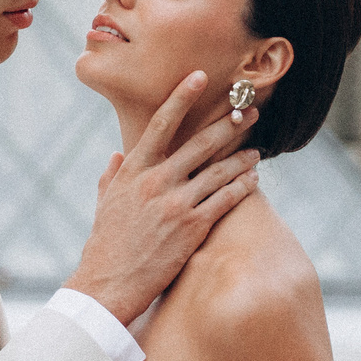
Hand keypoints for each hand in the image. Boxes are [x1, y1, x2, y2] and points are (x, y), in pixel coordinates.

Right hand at [64, 72, 260, 324]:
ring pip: (219, 171)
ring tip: (257, 150)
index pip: (161, 123)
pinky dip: (242, 187)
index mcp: (133, 170)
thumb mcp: (103, 203)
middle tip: (248, 111)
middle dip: (229, 125)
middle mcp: (156, 181)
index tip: (200, 77)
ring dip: (242, 158)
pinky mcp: (192, 227)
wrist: (107, 283)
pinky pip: (225, 200)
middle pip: (200, 144)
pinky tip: (253, 180)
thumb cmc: (104, 244)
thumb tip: (117, 156)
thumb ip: (112, 176)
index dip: (181, 97)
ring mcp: (176, 203)